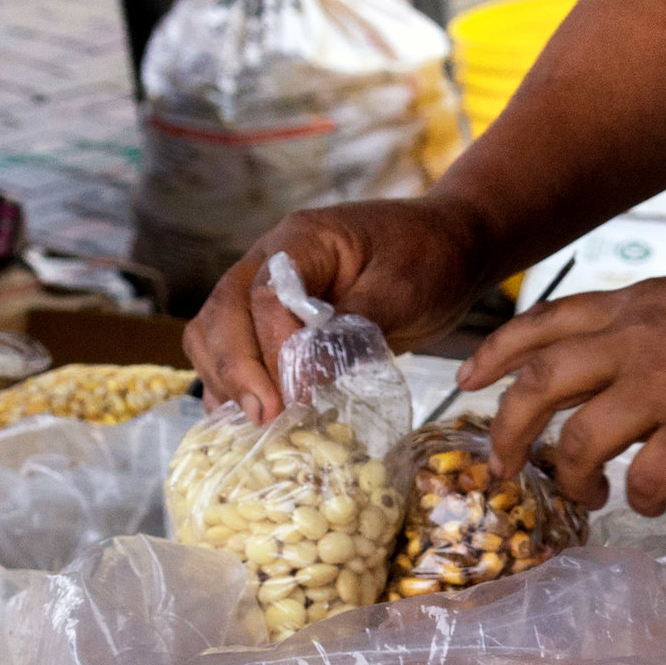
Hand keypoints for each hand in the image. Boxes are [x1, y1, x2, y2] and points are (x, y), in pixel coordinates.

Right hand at [184, 196, 497, 422]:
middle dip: (236, 369)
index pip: (265, 296)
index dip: (273, 349)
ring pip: (216, 330)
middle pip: (224, 312)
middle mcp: (270, 260)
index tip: (292, 396)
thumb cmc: (430, 259)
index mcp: (302, 241)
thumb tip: (305, 379)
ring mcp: (267, 288)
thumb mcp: (402, 290)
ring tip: (249, 423)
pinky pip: (238, 346)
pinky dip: (232, 380)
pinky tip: (243, 417)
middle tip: (263, 418)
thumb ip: (355, 328)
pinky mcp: (277, 318)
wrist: (448, 245)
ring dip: (225, 377)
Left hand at [463, 260, 665, 514]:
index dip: (494, 354)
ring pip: (580, 438)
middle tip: (503, 466)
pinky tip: (649, 500)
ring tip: (585, 494)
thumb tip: (625, 375)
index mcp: (630, 305)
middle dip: (508, 431)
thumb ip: (645, 329)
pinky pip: (647, 476)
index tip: (467, 380)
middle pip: (539, 385)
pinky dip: (638, 498)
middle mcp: (635, 339)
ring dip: (570, 477)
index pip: (539, 323)